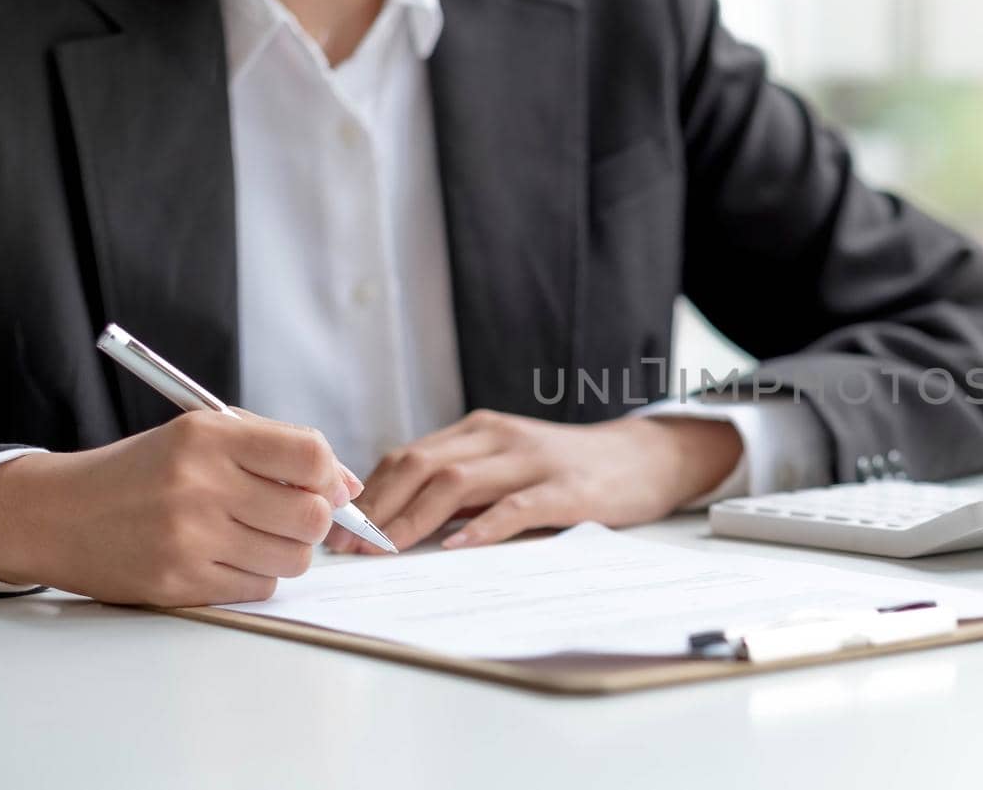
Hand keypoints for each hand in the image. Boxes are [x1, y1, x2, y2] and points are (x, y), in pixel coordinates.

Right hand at [0, 410, 361, 605]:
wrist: (57, 515)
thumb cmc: (143, 472)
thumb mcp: (201, 436)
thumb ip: (279, 450)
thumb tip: (349, 487)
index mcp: (207, 438)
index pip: (309, 454)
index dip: (329, 474)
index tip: (323, 484)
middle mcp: (199, 486)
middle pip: (311, 515)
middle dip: (313, 518)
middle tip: (290, 514)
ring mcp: (189, 539)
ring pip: (294, 558)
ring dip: (287, 550)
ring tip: (253, 535)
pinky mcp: (180, 582)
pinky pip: (259, 587)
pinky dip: (256, 575)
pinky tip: (226, 556)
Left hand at [330, 411, 741, 552]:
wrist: (645, 458)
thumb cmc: (570, 469)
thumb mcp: (509, 464)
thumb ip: (464, 483)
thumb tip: (398, 520)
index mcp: (479, 431)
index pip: (407, 456)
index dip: (367, 492)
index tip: (338, 528)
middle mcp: (499, 437)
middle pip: (420, 465)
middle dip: (376, 508)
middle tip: (347, 547)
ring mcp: (533, 461)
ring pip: (456, 483)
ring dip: (412, 519)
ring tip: (385, 551)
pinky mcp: (567, 489)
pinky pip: (515, 507)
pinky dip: (482, 527)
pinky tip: (456, 546)